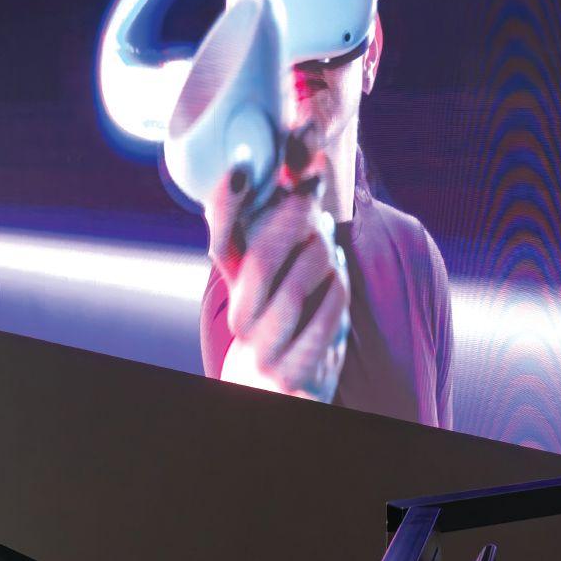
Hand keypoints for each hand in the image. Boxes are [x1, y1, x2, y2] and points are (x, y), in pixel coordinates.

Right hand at [204, 162, 348, 400]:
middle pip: (258, 262)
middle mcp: (241, 319)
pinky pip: (319, 327)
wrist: (278, 395)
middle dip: (289, 221)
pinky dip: (335, 299)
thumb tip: (307, 165)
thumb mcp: (282, 283)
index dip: (226, 206)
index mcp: (235, 291)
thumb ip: (289, 233)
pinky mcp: (289, 376)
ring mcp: (262, 350)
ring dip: (320, 259)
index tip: (241, 166)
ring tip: (328, 244)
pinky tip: (339, 283)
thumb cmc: (288, 326)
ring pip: (292, 292)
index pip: (221, 243)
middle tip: (311, 193)